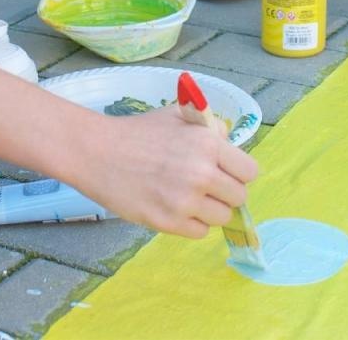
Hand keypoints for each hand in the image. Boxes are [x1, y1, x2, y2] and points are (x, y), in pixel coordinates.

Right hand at [76, 107, 256, 236]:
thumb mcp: (178, 116)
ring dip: (209, 209)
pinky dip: (192, 224)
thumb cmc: (138, 132)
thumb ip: (209, 127)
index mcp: (207, 144)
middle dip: (225, 192)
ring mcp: (185, 201)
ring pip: (221, 218)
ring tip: (188, 197)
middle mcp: (201, 174)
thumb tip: (230, 143)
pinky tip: (176, 207)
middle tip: (206, 186)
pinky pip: (199, 232)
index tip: (226, 172)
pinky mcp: (167, 222)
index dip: (238, 172)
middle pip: (239, 197)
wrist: (98, 152)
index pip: (249, 172)